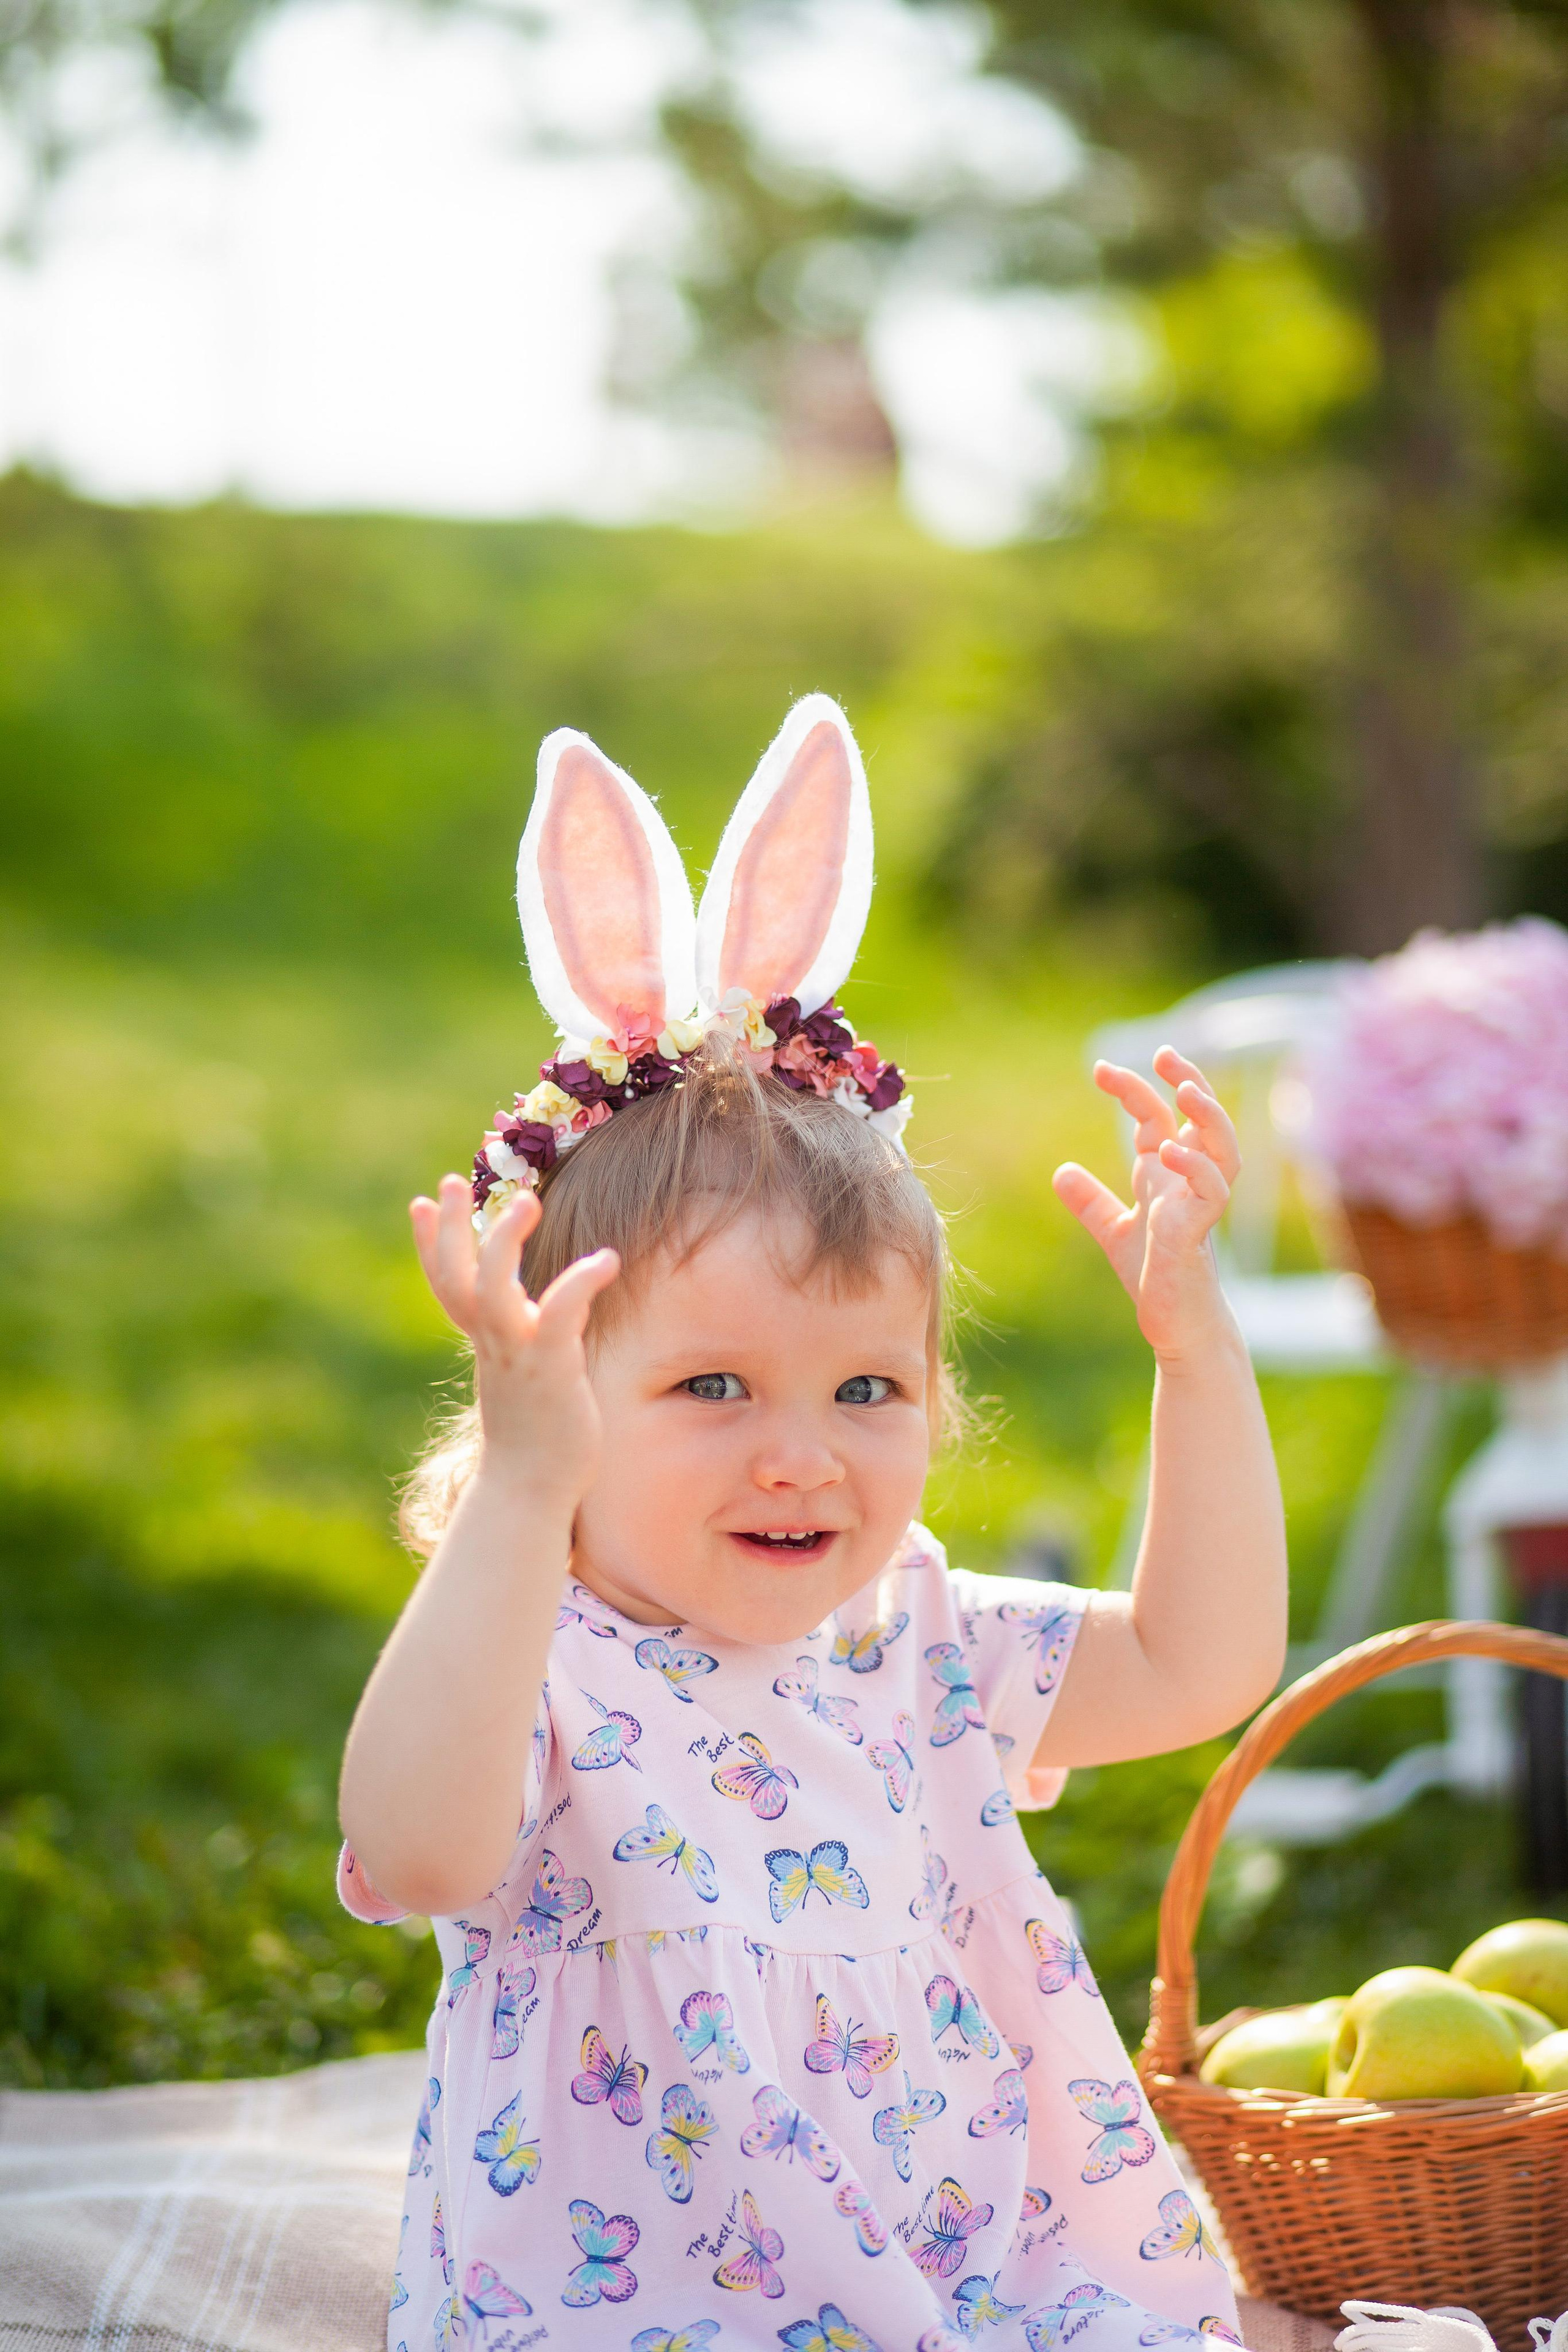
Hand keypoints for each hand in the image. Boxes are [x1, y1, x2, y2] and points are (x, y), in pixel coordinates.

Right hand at [411, 1177, 619, 1507]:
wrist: (531, 1491)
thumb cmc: (537, 1436)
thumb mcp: (525, 1376)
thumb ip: (527, 1338)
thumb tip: (543, 1308)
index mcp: (484, 1344)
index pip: (447, 1284)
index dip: (431, 1243)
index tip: (420, 1201)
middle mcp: (492, 1344)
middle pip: (457, 1277)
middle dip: (449, 1227)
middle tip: (451, 1181)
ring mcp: (516, 1355)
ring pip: (494, 1288)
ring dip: (504, 1242)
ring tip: (527, 1198)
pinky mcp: (550, 1368)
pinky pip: (559, 1314)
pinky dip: (579, 1282)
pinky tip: (606, 1258)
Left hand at [1052, 1046, 1240, 1361]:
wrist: (1175, 1325)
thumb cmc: (1155, 1278)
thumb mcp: (1114, 1231)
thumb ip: (1092, 1202)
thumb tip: (1061, 1172)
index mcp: (1167, 1176)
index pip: (1158, 1119)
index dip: (1135, 1090)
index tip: (1101, 1068)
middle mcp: (1188, 1183)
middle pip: (1201, 1119)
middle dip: (1188, 1082)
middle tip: (1164, 1055)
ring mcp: (1199, 1205)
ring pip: (1222, 1147)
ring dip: (1207, 1116)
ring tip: (1184, 1090)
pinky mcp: (1201, 1231)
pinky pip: (1212, 1190)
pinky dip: (1194, 1168)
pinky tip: (1168, 1153)